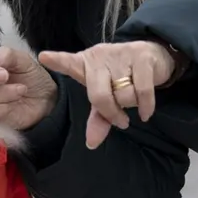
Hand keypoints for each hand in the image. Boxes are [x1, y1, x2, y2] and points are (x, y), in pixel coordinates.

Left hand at [38, 41, 174, 148]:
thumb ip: (98, 118)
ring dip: (131, 105)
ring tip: (133, 99)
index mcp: (85, 63)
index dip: (57, 60)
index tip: (43, 57)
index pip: (68, 62)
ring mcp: (121, 55)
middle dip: (111, 113)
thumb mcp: (107, 95)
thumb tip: (92, 143)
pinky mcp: (141, 57)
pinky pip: (143, 91)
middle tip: (120, 121)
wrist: (153, 57)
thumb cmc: (122, 77)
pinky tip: (145, 112)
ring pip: (124, 95)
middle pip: (98, 96)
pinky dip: (145, 107)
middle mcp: (100, 56)